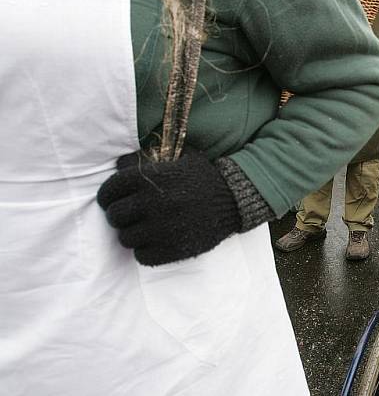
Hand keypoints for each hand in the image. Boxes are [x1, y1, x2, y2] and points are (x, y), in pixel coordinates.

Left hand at [97, 149, 240, 265]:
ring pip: (125, 238)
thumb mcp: (180, 158)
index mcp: (152, 179)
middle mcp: (153, 203)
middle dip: (119, 215)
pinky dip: (146, 251)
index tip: (111, 200)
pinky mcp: (172, 250)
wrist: (234, 200)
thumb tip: (118, 164)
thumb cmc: (204, 177)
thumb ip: (148, 159)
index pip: (109, 190)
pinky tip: (156, 241)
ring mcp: (162, 229)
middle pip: (114, 216)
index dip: (107, 196)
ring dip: (132, 234)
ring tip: (145, 229)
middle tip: (130, 215)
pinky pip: (141, 256)